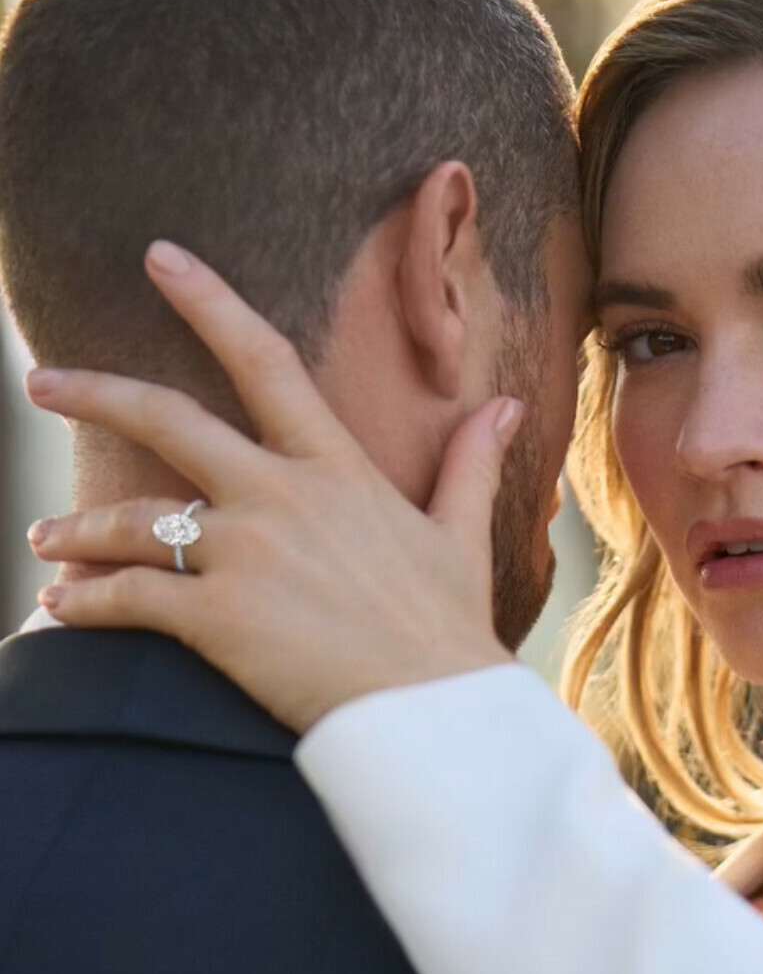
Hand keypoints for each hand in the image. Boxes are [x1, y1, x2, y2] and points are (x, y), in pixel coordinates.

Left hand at [25, 241, 521, 733]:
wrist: (435, 713)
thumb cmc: (448, 631)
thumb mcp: (461, 537)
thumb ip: (469, 464)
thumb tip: (505, 407)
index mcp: (334, 469)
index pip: (264, 361)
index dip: (208, 301)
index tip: (159, 259)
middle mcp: (279, 496)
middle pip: (166, 418)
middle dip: (92, 392)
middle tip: (41, 381)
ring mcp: (243, 554)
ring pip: (131, 518)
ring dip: (75, 526)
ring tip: (44, 537)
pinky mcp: (216, 617)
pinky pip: (127, 597)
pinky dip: (84, 601)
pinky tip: (59, 607)